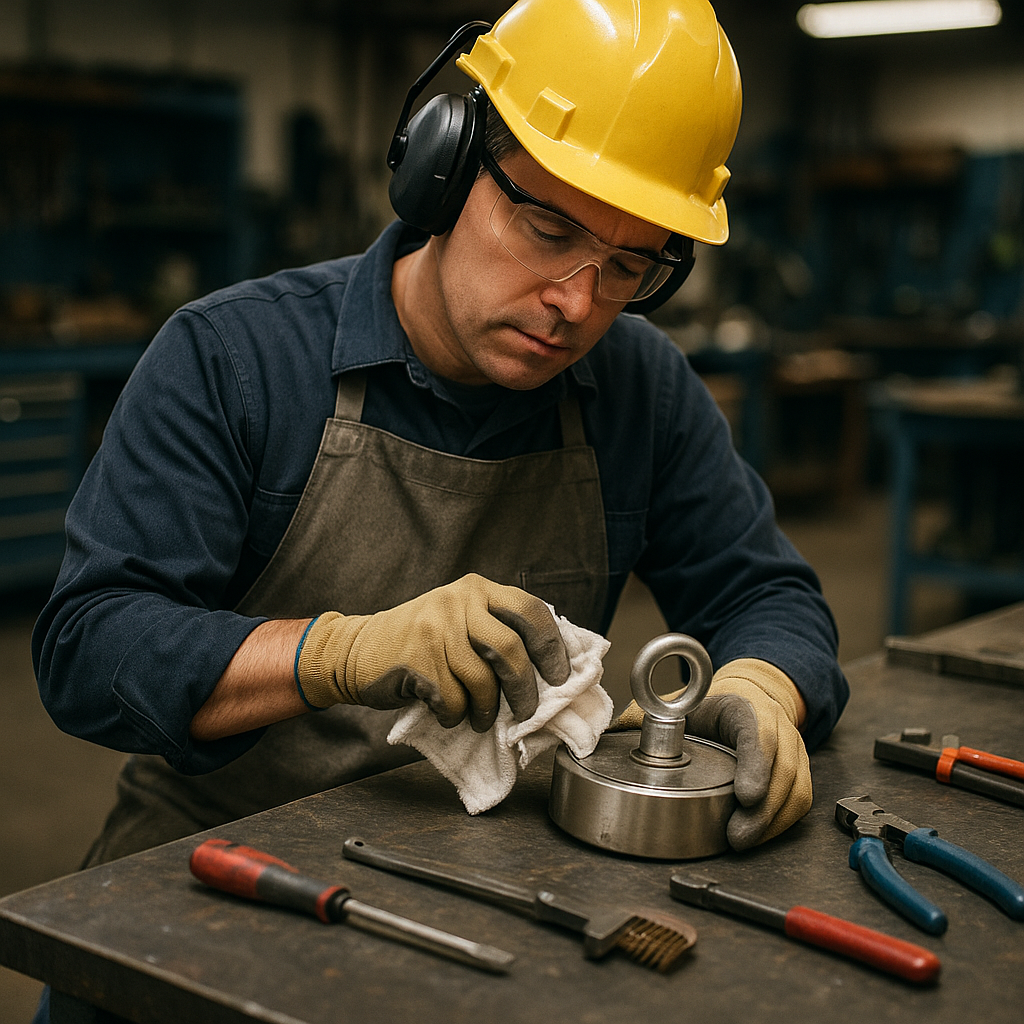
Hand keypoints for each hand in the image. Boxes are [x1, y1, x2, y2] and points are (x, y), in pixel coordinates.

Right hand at [295, 574, 569, 731]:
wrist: (356, 650)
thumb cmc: (419, 642)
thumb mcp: (460, 620)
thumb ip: (497, 630)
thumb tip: (548, 670)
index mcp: (478, 589)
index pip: (530, 610)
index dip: (552, 646)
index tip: (560, 677)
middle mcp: (458, 602)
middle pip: (510, 649)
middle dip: (525, 689)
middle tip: (528, 711)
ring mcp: (435, 629)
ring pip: (482, 681)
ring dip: (487, 710)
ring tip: (480, 718)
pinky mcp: (416, 659)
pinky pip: (452, 699)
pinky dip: (455, 715)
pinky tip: (449, 713)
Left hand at [611, 658, 810, 849]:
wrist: (750, 696)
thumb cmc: (712, 706)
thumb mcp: (682, 704)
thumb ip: (646, 717)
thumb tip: (608, 733)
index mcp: (744, 707)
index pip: (756, 733)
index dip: (755, 765)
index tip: (745, 795)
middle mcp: (776, 727)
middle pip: (781, 769)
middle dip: (762, 809)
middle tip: (736, 836)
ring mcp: (792, 751)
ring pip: (795, 788)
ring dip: (772, 821)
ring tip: (743, 841)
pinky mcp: (798, 772)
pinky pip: (800, 800)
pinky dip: (782, 823)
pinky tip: (760, 836)